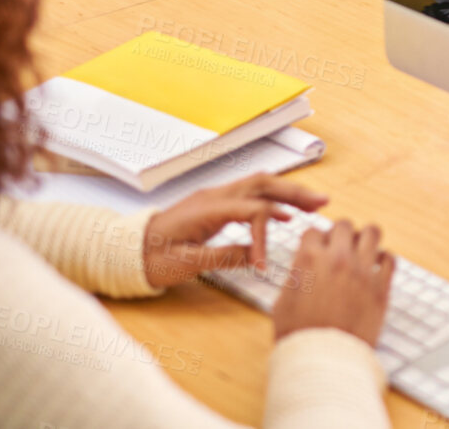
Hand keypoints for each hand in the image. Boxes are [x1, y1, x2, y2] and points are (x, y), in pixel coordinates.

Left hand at [142, 174, 327, 288]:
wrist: (126, 251)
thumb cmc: (150, 259)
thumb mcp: (185, 264)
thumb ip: (223, 256)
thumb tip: (254, 255)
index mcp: (208, 208)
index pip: (252, 211)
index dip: (265, 236)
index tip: (263, 264)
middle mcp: (214, 196)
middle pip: (263, 184)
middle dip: (295, 193)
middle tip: (322, 203)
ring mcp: (215, 198)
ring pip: (259, 186)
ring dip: (288, 193)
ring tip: (314, 204)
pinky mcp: (214, 205)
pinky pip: (250, 195)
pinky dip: (272, 200)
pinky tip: (285, 212)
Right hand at [271, 218, 395, 347]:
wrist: (323, 361)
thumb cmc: (298, 335)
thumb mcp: (283, 301)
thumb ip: (296, 275)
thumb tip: (304, 265)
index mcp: (309, 259)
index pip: (314, 230)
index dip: (314, 242)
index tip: (317, 251)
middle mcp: (337, 259)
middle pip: (344, 225)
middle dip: (339, 236)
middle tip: (340, 251)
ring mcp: (362, 271)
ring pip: (372, 232)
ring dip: (365, 239)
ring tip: (362, 253)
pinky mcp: (381, 288)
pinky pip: (390, 258)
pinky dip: (383, 260)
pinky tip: (376, 269)